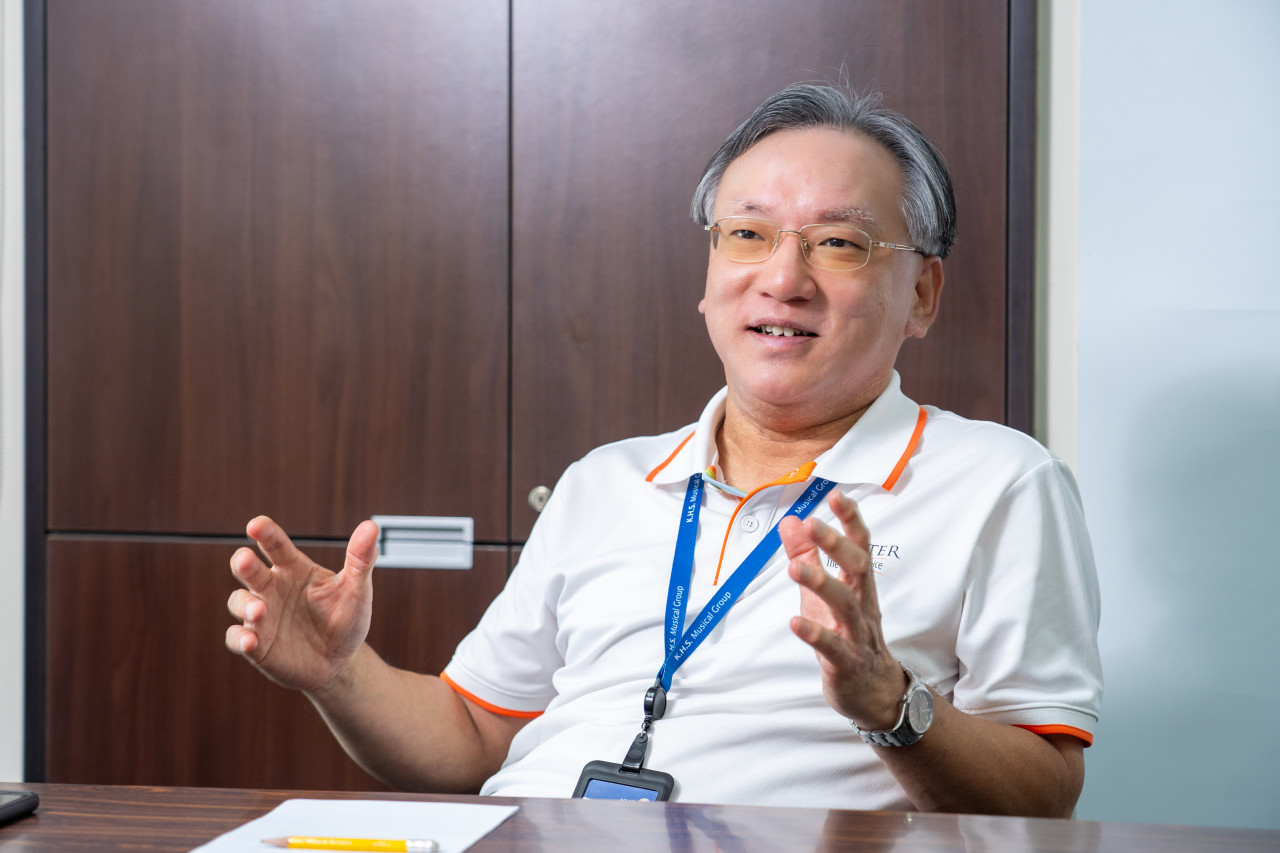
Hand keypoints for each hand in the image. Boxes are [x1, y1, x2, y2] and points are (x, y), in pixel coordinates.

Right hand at [226, 515, 379, 692]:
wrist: (340, 662)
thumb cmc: (345, 619)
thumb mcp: (357, 589)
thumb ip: (360, 559)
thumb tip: (370, 526)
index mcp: (294, 568)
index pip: (276, 545)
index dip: (266, 533)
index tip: (257, 524)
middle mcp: (272, 588)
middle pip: (248, 569)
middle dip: (243, 563)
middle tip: (245, 559)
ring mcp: (260, 615)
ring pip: (238, 601)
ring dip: (244, 604)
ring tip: (259, 610)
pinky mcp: (255, 644)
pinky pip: (236, 638)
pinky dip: (240, 639)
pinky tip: (251, 641)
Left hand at [779, 491, 906, 730]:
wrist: (875, 693)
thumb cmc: (848, 636)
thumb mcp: (825, 594)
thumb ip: (808, 557)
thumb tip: (790, 520)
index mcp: (859, 586)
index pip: (859, 547)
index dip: (850, 521)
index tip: (837, 495)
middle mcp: (863, 606)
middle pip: (857, 570)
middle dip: (836, 545)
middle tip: (812, 523)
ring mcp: (856, 635)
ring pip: (844, 606)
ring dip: (821, 585)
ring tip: (795, 569)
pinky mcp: (846, 663)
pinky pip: (832, 648)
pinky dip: (815, 634)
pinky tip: (794, 622)